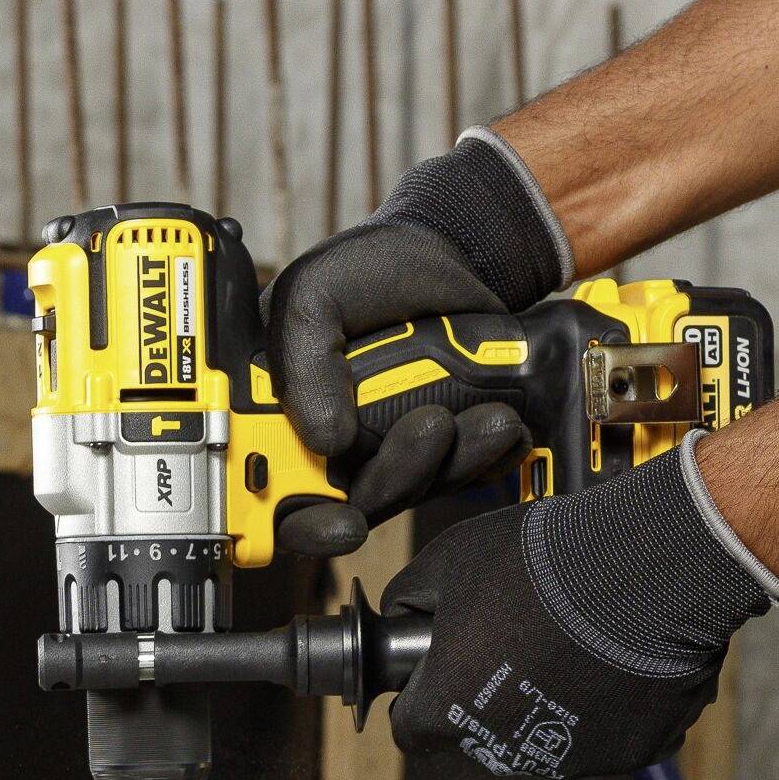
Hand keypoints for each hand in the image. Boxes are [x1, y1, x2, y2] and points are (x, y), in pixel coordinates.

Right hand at [263, 131, 571, 557]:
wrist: (452, 256)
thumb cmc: (367, 273)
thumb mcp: (313, 294)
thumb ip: (302, 360)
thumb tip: (326, 439)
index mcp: (281, 417)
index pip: (274, 497)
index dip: (305, 523)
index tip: (343, 522)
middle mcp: (330, 447)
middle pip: (355, 506)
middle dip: (398, 480)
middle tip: (432, 426)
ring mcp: (387, 453)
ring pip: (414, 494)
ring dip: (453, 461)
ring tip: (486, 412)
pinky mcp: (440, 453)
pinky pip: (462, 480)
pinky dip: (487, 459)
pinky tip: (504, 426)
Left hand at [381, 434, 778, 779]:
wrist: (649, 564)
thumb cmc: (544, 558)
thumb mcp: (449, 557)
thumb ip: (410, 596)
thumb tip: (401, 616)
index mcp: (449, 709)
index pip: (412, 730)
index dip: (421, 696)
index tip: (440, 668)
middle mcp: (505, 748)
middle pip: (481, 737)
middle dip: (488, 699)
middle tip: (516, 642)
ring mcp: (572, 758)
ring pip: (544, 741)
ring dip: (547, 706)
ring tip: (571, 646)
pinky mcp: (630, 753)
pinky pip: (607, 738)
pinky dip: (607, 709)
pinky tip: (615, 661)